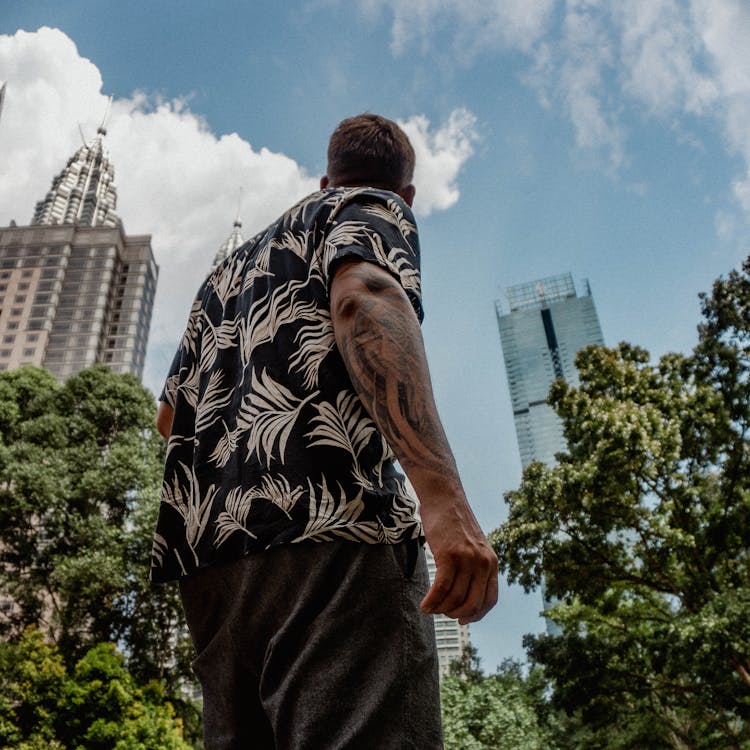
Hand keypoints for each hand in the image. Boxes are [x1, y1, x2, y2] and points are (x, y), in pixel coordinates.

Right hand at [420, 501, 498, 624]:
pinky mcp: (449, 555)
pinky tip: (424, 606)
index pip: (490, 600)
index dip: (476, 615)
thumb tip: (465, 590)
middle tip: (442, 613)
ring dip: (440, 609)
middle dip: (456, 614)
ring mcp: (466, 559)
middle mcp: (483, 563)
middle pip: (472, 603)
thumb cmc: (454, 522)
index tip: (462, 620)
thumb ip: (474, 565)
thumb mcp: (473, 545)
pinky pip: (441, 588)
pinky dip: (431, 601)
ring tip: (429, 608)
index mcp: (491, 562)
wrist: (445, 498)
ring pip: (454, 597)